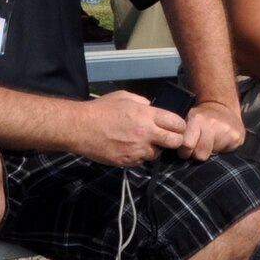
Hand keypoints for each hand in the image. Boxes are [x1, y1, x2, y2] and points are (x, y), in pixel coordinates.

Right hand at [74, 91, 188, 165]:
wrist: (79, 128)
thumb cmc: (101, 109)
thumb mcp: (126, 97)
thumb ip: (144, 103)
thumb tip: (154, 109)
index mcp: (148, 115)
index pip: (178, 123)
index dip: (180, 126)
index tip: (177, 127)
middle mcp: (146, 133)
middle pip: (175, 142)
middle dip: (174, 140)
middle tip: (167, 138)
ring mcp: (136, 149)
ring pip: (157, 154)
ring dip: (154, 149)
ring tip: (143, 142)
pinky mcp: (126, 161)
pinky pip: (140, 161)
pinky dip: (139, 156)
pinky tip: (130, 148)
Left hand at [176, 99, 246, 159]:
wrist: (223, 108)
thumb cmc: (202, 120)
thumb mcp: (188, 121)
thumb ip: (181, 136)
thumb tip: (173, 152)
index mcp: (197, 118)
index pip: (186, 146)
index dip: (184, 151)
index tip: (186, 149)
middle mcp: (211, 123)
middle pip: (199, 154)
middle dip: (197, 153)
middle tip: (199, 146)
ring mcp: (226, 129)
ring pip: (211, 155)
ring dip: (209, 152)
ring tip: (210, 143)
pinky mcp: (237, 136)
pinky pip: (225, 153)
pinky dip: (222, 149)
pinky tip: (221, 141)